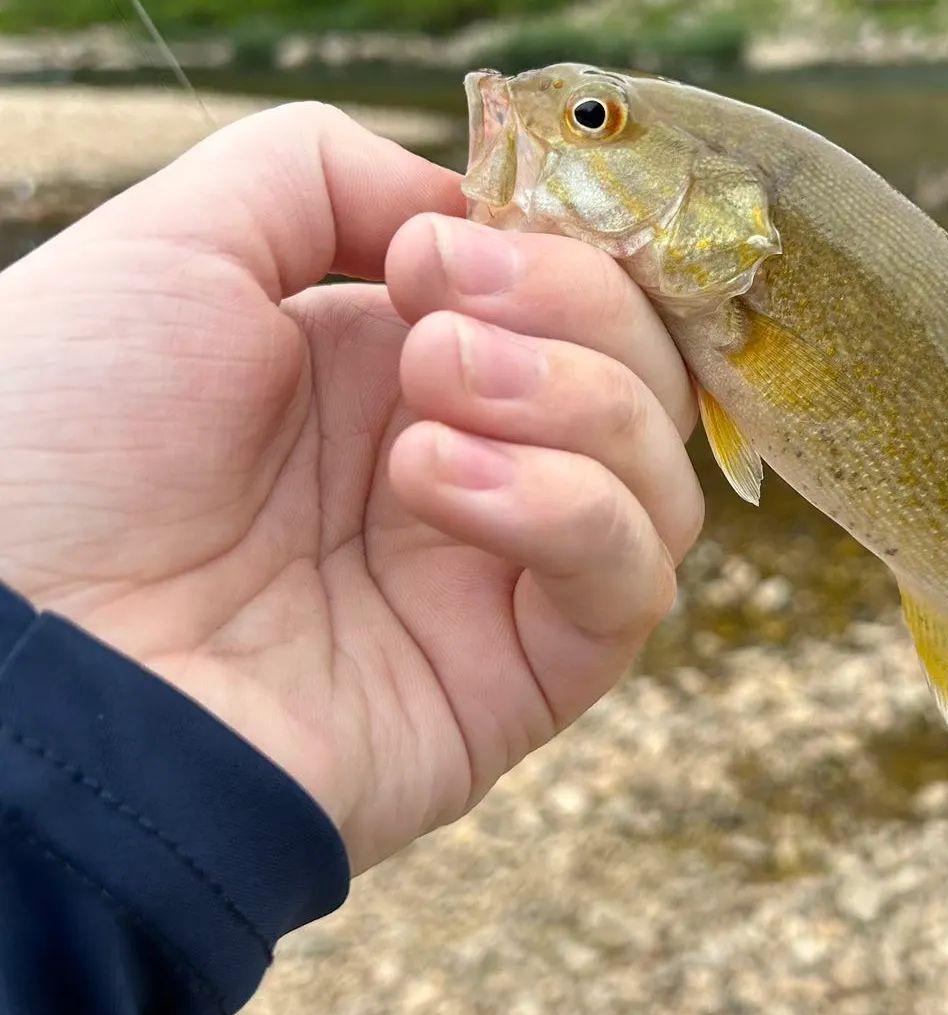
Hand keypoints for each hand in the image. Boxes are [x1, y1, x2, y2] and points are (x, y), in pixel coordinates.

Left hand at [0, 103, 701, 872]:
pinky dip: (571, 513)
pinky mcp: (520, 683)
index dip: (552, 256)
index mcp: (397, 377)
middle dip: (577, 315)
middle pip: (644, 381)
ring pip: (663, 486)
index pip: (577, 302)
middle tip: (438, 327)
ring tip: (430, 413)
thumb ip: (322, 176)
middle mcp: (472, 474)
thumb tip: (461, 209)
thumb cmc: (67, 451)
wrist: (33, 656)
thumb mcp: (177, 249)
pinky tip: (442, 488)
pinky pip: (630, 589)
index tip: (432, 252)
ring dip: (578, 409)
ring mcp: (499, 583)